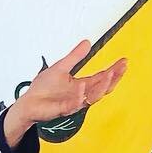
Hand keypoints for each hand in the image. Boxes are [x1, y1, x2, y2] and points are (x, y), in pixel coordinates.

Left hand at [4, 40, 127, 141]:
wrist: (28, 102)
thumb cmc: (43, 88)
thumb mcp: (61, 67)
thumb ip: (75, 57)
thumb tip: (87, 42)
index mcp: (81, 85)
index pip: (101, 78)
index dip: (113, 70)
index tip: (123, 61)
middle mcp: (80, 95)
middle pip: (102, 88)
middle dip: (113, 78)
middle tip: (121, 67)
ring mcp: (72, 103)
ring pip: (92, 97)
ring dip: (101, 87)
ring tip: (109, 75)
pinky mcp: (62, 110)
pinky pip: (73, 105)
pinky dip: (79, 96)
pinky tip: (82, 86)